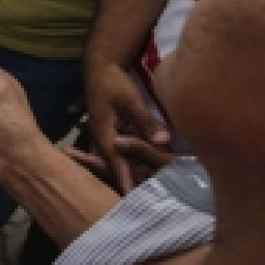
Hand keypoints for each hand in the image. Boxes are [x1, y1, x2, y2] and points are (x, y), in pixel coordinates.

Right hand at [81, 61, 174, 191]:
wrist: (100, 65)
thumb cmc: (113, 81)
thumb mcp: (131, 100)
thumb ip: (146, 122)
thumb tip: (163, 142)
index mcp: (103, 133)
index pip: (115, 163)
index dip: (124, 180)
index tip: (131, 198)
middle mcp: (102, 137)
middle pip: (114, 164)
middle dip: (126, 180)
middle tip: (141, 198)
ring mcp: (106, 134)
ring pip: (117, 158)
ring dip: (128, 170)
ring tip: (143, 187)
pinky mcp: (112, 130)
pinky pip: (120, 149)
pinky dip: (130, 158)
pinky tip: (142, 166)